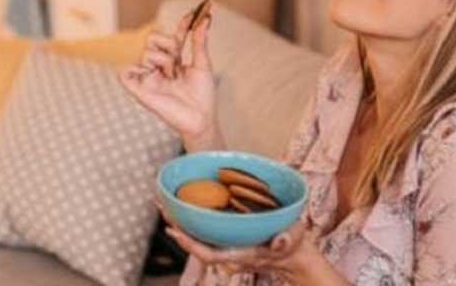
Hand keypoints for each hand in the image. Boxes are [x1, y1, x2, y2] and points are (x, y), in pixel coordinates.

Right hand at [118, 11, 220, 150]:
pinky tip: (150, 74)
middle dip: (167, 43)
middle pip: (151, 38)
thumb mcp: (203, 65)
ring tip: (172, 76)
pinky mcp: (140, 90)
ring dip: (162, 60)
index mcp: (174, 61)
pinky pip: (124, 73)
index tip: (195, 12)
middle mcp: (159, 67)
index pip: (173, 36)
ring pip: (145, 52)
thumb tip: (206, 18)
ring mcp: (148, 78)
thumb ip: (199, 42)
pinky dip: (132, 70)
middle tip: (178, 59)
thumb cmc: (203, 96)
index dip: (182, 24)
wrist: (202, 118)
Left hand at [154, 196, 316, 282]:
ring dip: (181, 220)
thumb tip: (280, 239)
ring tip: (165, 200)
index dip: (190, 244)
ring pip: (198, 236)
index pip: (209, 254)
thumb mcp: (294, 239)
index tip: (175, 231)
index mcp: (241, 254)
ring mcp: (227, 245)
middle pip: (196, 244)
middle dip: (177, 227)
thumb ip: (286, 240)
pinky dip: (194, 217)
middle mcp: (229, 252)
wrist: (294, 254)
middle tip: (161, 206)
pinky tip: (185, 200)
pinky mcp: (229, 237)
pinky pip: (206, 229)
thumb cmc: (293, 245)